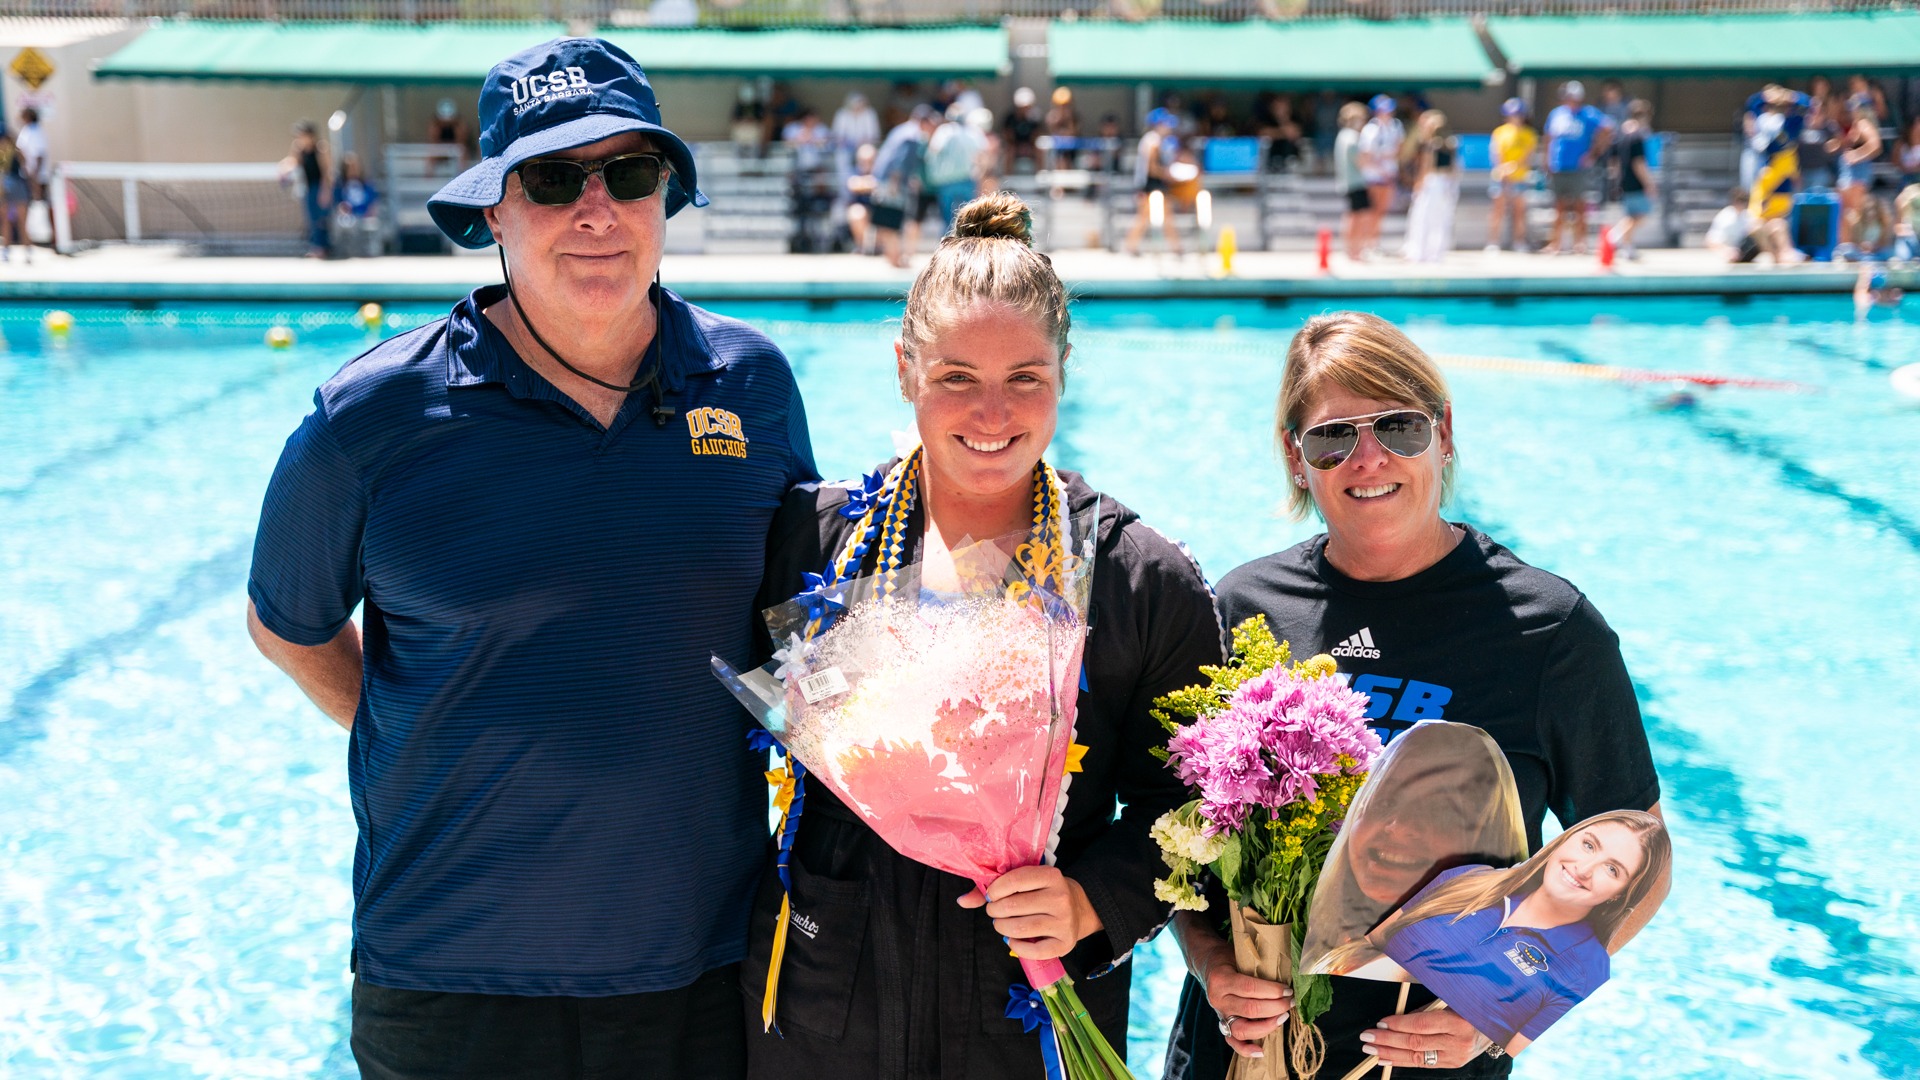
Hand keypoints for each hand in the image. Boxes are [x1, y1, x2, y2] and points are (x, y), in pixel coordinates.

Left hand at [957, 866, 1102, 960]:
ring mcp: (1065, 922)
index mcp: (1051, 875)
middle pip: (1013, 906)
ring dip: (1002, 927)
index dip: (995, 890)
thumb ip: (994, 887)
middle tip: (995, 911)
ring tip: (1001, 924)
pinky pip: (1034, 951)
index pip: (1014, 880)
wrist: (1078, 907)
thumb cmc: (1043, 892)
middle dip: (995, 911)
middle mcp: (1060, 897)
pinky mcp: (1066, 943)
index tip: (992, 895)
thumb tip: (962, 901)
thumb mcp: (1026, 881)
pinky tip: (1012, 939)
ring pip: (1020, 928)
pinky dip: (1016, 946)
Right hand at [1197, 943, 1292, 1058]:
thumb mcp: (1240, 956)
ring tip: (1282, 1017)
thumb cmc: (1229, 958)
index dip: (1272, 991)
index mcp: (1221, 979)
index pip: (1250, 988)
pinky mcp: (1222, 1023)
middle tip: (1290, 1001)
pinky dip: (1246, 1049)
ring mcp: (1219, 1014)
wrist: (1208, 964)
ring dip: (1267, 1026)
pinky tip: (1260, 1051)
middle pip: (1250, 1009)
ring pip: (1242, 1029)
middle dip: (1275, 1007)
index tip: (1288, 990)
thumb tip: (1287, 978)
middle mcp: (1218, 999)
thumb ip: (1257, 968)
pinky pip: (1232, 1042)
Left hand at [1357, 1008, 1490, 1068]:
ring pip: (1417, 1057)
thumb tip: (1397, 1017)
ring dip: (1390, 1053)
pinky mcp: (1453, 1064)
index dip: (1399, 1024)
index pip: (1422, 1025)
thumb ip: (1427, 1008)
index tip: (1380, 1021)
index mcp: (1459, 1021)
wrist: (1498, 1025)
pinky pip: (1424, 1064)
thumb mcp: (1452, 999)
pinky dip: (1402, 1061)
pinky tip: (1386, 1058)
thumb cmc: (1469, 1006)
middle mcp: (1459, 1043)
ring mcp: (1456, 1057)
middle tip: (1367, 1037)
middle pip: (1416, 1043)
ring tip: (1371, 1049)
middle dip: (1388, 1040)